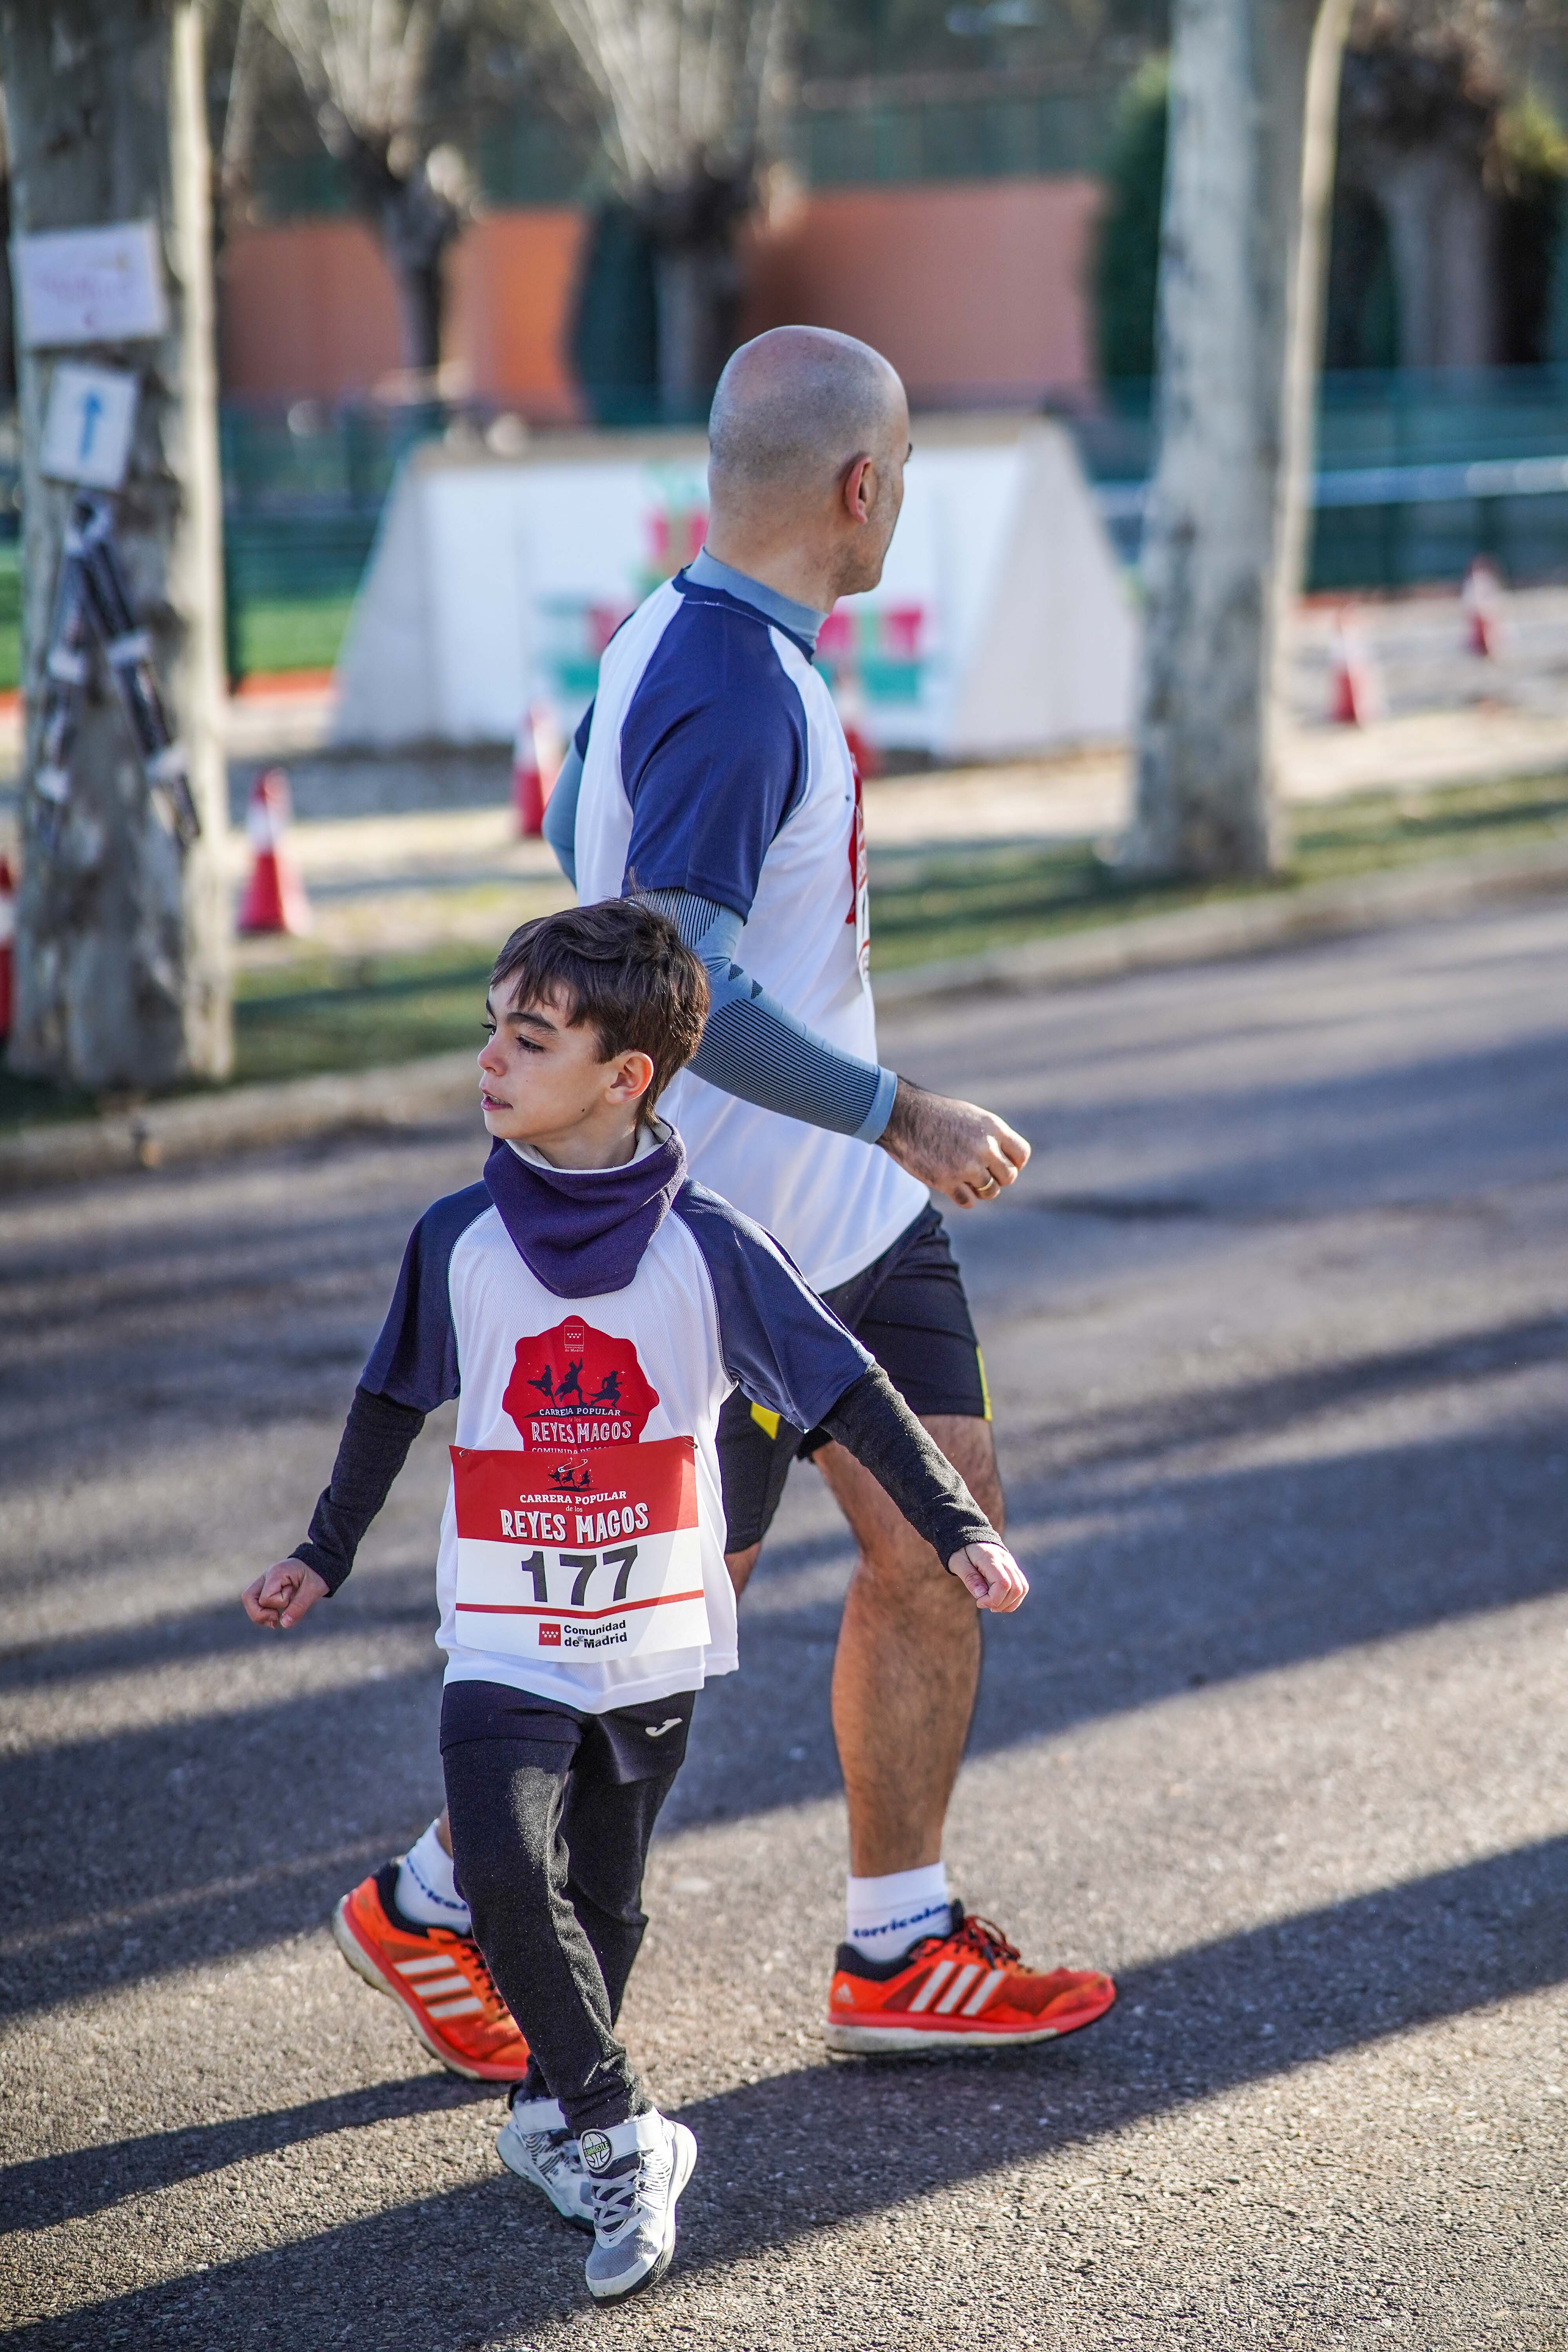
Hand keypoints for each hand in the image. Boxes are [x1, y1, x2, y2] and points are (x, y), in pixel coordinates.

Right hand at [242, 1559, 328, 1630]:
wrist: (320, 1563)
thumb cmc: (317, 1575)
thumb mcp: (313, 1591)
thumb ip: (298, 1607)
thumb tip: (284, 1624)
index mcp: (277, 1573)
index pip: (266, 1597)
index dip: (279, 1604)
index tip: (292, 1598)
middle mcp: (266, 1575)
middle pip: (248, 1597)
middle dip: (259, 1614)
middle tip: (276, 1618)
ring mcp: (265, 1581)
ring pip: (249, 1600)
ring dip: (260, 1614)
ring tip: (276, 1619)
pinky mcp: (267, 1587)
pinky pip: (256, 1601)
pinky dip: (263, 1611)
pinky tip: (276, 1616)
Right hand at [879, 1079, 1029, 1208]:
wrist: (903, 1115)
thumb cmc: (935, 1115)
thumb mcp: (970, 1116)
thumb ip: (989, 1136)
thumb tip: (1002, 1159)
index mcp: (992, 1127)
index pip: (1021, 1154)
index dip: (1014, 1163)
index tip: (1000, 1164)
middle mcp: (984, 1147)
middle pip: (1008, 1176)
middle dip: (996, 1178)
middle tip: (979, 1173)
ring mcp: (966, 1166)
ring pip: (991, 1191)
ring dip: (980, 1190)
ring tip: (965, 1180)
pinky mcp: (947, 1181)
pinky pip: (968, 1202)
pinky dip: (963, 1198)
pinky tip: (953, 1187)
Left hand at [947, 1541, 1027, 1612]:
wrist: (970, 1535)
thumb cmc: (961, 1550)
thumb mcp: (958, 1563)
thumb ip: (970, 1578)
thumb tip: (981, 1596)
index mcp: (990, 1558)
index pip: (1003, 1584)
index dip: (993, 1599)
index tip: (979, 1602)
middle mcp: (1005, 1560)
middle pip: (1016, 1588)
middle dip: (1002, 1604)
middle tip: (985, 1605)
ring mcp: (1011, 1563)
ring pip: (1022, 1588)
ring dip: (1010, 1603)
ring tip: (994, 1606)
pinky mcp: (1013, 1568)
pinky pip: (1022, 1585)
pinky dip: (1014, 1598)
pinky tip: (1001, 1602)